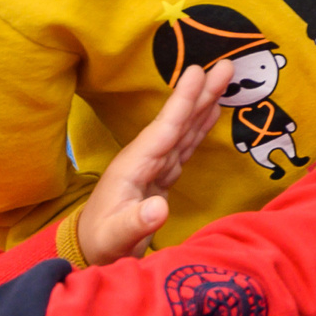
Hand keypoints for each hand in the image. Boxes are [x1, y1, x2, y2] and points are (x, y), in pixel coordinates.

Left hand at [75, 56, 229, 265]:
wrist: (90, 250)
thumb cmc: (101, 243)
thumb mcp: (115, 237)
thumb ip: (135, 223)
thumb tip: (160, 209)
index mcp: (135, 166)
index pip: (164, 129)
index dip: (182, 102)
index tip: (198, 71)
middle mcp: (146, 159)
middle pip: (178, 121)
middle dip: (201, 94)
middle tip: (225, 66)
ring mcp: (155, 166)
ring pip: (185, 128)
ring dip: (205, 104)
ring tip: (224, 79)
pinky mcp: (163, 176)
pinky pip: (187, 143)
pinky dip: (201, 126)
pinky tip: (212, 112)